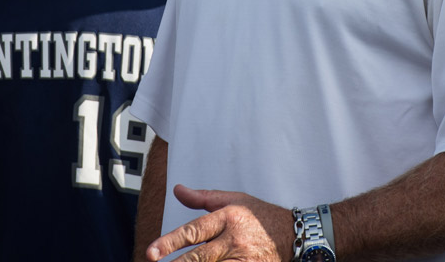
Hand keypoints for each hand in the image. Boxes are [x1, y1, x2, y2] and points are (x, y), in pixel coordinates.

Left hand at [145, 184, 294, 261]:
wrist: (293, 233)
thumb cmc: (259, 215)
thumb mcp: (233, 199)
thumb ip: (202, 197)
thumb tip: (177, 189)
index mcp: (227, 217)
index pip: (194, 231)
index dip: (170, 242)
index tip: (151, 253)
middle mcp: (234, 240)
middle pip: (199, 257)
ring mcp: (244, 260)